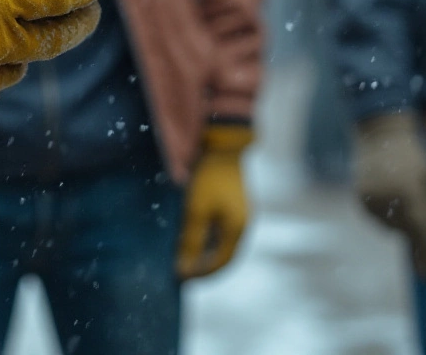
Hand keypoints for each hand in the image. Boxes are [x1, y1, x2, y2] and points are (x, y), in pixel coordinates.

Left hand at [176, 125, 254, 278]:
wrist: (223, 147)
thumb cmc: (209, 178)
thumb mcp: (196, 210)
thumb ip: (190, 241)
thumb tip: (184, 269)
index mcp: (237, 229)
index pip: (221, 262)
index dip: (202, 273)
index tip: (182, 278)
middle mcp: (243, 225)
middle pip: (225, 255)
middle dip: (204, 266)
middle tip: (182, 271)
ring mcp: (241, 215)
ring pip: (223, 243)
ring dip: (205, 252)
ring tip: (184, 256)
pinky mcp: (234, 205)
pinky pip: (222, 230)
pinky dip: (208, 238)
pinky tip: (192, 237)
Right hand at [355, 110, 425, 277]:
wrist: (381, 136)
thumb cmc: (414, 159)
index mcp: (412, 192)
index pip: (421, 232)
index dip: (425, 254)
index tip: (425, 273)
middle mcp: (389, 198)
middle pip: (405, 232)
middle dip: (414, 235)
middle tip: (420, 227)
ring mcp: (371, 198)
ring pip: (389, 227)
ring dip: (399, 223)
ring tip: (402, 199)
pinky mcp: (359, 197)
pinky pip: (376, 219)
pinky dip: (385, 215)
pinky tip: (389, 197)